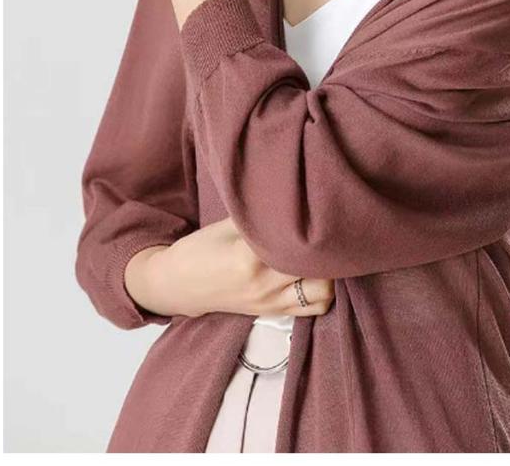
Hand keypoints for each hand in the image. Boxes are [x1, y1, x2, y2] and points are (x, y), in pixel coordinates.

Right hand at [155, 216, 335, 318]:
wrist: (178, 285)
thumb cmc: (200, 248)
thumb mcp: (228, 224)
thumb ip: (261, 215)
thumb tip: (293, 198)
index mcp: (250, 258)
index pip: (295, 243)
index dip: (312, 225)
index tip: (323, 210)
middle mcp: (265, 285)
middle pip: (318, 271)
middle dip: (328, 250)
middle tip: (332, 229)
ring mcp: (270, 303)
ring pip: (323, 294)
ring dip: (331, 274)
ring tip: (325, 252)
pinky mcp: (273, 312)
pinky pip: (313, 309)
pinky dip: (324, 291)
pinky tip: (319, 272)